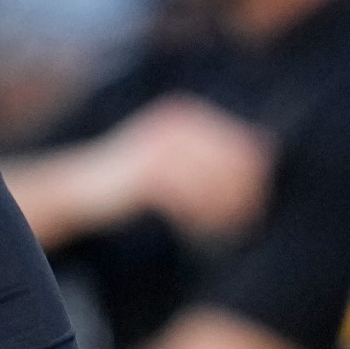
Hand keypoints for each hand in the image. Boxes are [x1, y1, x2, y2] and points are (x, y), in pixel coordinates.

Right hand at [101, 95, 274, 240]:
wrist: (81, 185)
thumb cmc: (135, 178)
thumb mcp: (177, 157)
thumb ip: (214, 152)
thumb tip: (268, 147)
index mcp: (187, 115)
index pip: (241, 147)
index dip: (252, 180)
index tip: (254, 209)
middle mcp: (177, 123)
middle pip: (232, 165)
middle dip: (241, 197)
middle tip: (243, 225)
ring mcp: (161, 145)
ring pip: (212, 184)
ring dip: (221, 212)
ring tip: (223, 232)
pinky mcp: (148, 171)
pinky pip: (187, 199)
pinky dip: (197, 218)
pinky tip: (197, 232)